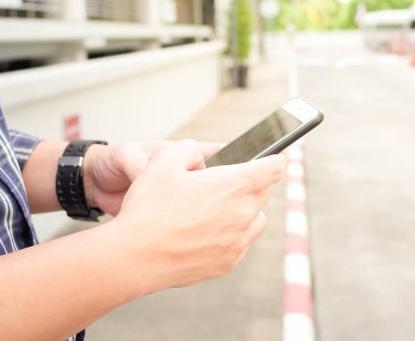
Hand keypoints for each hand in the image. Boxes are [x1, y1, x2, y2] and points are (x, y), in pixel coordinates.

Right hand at [105, 140, 286, 289]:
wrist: (135, 256)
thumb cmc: (149, 209)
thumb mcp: (164, 162)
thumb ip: (189, 150)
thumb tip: (198, 156)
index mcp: (233, 185)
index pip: (274, 167)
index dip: (277, 159)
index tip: (279, 157)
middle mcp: (242, 214)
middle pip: (262, 194)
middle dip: (248, 185)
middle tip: (221, 184)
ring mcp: (237, 242)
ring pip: (254, 220)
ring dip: (242, 212)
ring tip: (213, 210)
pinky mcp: (227, 263)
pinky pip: (239, 244)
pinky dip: (230, 236)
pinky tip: (205, 232)